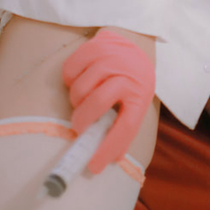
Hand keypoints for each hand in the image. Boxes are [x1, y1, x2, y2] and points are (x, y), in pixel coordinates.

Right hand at [61, 28, 155, 173]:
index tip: (93, 166)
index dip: (109, 147)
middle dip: (82, 119)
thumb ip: (122, 127)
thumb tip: (108, 159)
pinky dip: (69, 79)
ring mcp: (113, 57)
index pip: (126, 126)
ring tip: (82, 99)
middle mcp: (129, 75)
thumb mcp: (134, 104)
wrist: (134, 46)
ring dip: (76, 99)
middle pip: (99, 102)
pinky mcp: (97, 44)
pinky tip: (78, 79)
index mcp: (141, 96)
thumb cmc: (130, 83)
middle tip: (78, 127)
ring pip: (81, 86)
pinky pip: (71, 68)